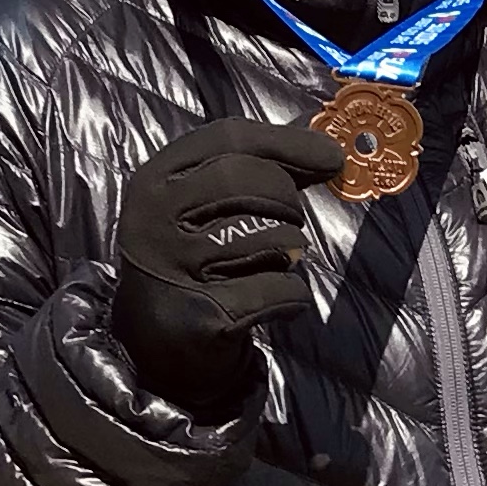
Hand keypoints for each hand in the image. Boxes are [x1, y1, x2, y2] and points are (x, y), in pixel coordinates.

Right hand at [111, 116, 341, 403]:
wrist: (157, 348)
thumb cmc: (194, 262)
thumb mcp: (202, 205)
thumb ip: (255, 170)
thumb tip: (327, 150)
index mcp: (156, 178)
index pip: (229, 137)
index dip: (288, 144)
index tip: (331, 157)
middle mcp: (155, 217)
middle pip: (249, 180)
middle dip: (288, 201)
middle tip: (292, 223)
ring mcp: (175, 268)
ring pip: (270, 237)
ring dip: (289, 253)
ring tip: (270, 266)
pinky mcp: (204, 315)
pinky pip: (279, 289)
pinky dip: (292, 297)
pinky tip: (272, 301)